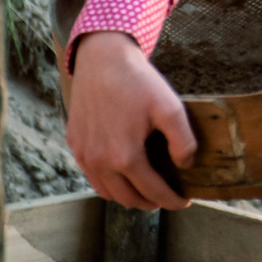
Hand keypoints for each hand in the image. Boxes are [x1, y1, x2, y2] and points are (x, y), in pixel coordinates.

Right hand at [65, 31, 196, 210]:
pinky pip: (91, 175)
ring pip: (106, 191)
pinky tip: (121, 172)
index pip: (152, 191)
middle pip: (127, 198)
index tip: (184, 201)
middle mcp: (100, 162)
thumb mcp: (169, 107)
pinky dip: (108, 182)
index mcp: (124, 157)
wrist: (102, 59)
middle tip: (165, 198)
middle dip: (149, 202)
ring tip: (144, 190)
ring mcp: (84, 154)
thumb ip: (182, 140)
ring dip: (127, 196)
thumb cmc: (137, 81)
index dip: (171, 200)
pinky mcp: (75, 144)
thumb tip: (186, 164)